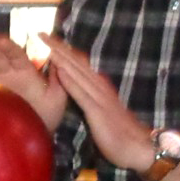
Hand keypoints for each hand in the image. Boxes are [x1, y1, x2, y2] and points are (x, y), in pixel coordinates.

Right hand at [0, 29, 67, 129]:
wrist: (36, 133)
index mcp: (27, 73)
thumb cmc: (49, 115)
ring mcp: (0, 83)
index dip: (9, 47)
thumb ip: (57, 77)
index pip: (16, 55)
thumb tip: (57, 57)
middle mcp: (11, 75)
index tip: (1, 38)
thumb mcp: (58, 94)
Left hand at [42, 35, 154, 174]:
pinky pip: (81, 93)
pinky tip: (59, 70)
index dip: (63, 51)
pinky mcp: (97, 111)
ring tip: (47, 44)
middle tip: (41, 33)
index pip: (79, 64)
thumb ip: (90, 98)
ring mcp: (99, 97)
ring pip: (77, 73)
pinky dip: (70, 80)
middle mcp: (99, 86)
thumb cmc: (118, 133)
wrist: (137, 147)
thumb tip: (77, 89)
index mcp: (99, 86)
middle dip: (58, 47)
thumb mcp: (101, 110)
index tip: (48, 39)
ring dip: (61, 58)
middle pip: (76, 63)